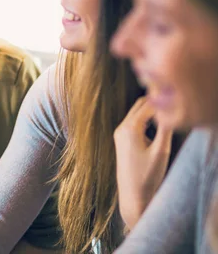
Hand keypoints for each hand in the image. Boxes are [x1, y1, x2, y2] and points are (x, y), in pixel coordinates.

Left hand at [114, 97, 172, 229]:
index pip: (149, 104)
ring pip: (137, 114)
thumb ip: (166, 128)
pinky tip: (158, 128)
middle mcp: (121, 128)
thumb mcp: (161, 151)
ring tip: (169, 117)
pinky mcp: (121, 141)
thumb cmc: (148, 176)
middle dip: (157, 104)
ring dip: (152, 113)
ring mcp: (119, 134)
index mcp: (130, 128)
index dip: (164, 100)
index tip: (177, 101)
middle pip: (141, 105)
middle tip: (174, 106)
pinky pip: (135, 123)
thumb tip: (170, 109)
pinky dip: (146, 121)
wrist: (132, 197)